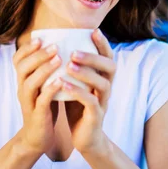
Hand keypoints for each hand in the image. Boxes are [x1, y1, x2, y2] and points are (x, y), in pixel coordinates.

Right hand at [14, 38, 63, 154]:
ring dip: (44, 69)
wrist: (38, 137)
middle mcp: (22, 89)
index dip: (27, 48)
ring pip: (30, 82)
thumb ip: (46, 69)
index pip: (18, 60)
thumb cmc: (44, 107)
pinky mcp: (37, 115)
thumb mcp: (42, 85)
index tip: (40, 38)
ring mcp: (28, 102)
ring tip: (58, 59)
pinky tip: (60, 81)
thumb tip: (59, 46)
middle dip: (38, 55)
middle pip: (23, 68)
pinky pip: (41, 100)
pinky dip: (49, 89)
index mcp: (23, 80)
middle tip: (54, 46)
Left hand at [64, 29, 115, 155]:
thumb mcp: (77, 84)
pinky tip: (64, 84)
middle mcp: (107, 88)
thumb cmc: (78, 107)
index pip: (108, 57)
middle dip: (93, 57)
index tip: (93, 31)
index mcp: (103, 78)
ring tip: (69, 66)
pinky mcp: (96, 116)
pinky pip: (91, 102)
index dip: (103, 44)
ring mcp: (103, 102)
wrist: (84, 137)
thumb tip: (58, 46)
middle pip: (110, 68)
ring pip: (102, 84)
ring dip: (86, 73)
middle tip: (74, 52)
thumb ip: (73, 68)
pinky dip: (78, 92)